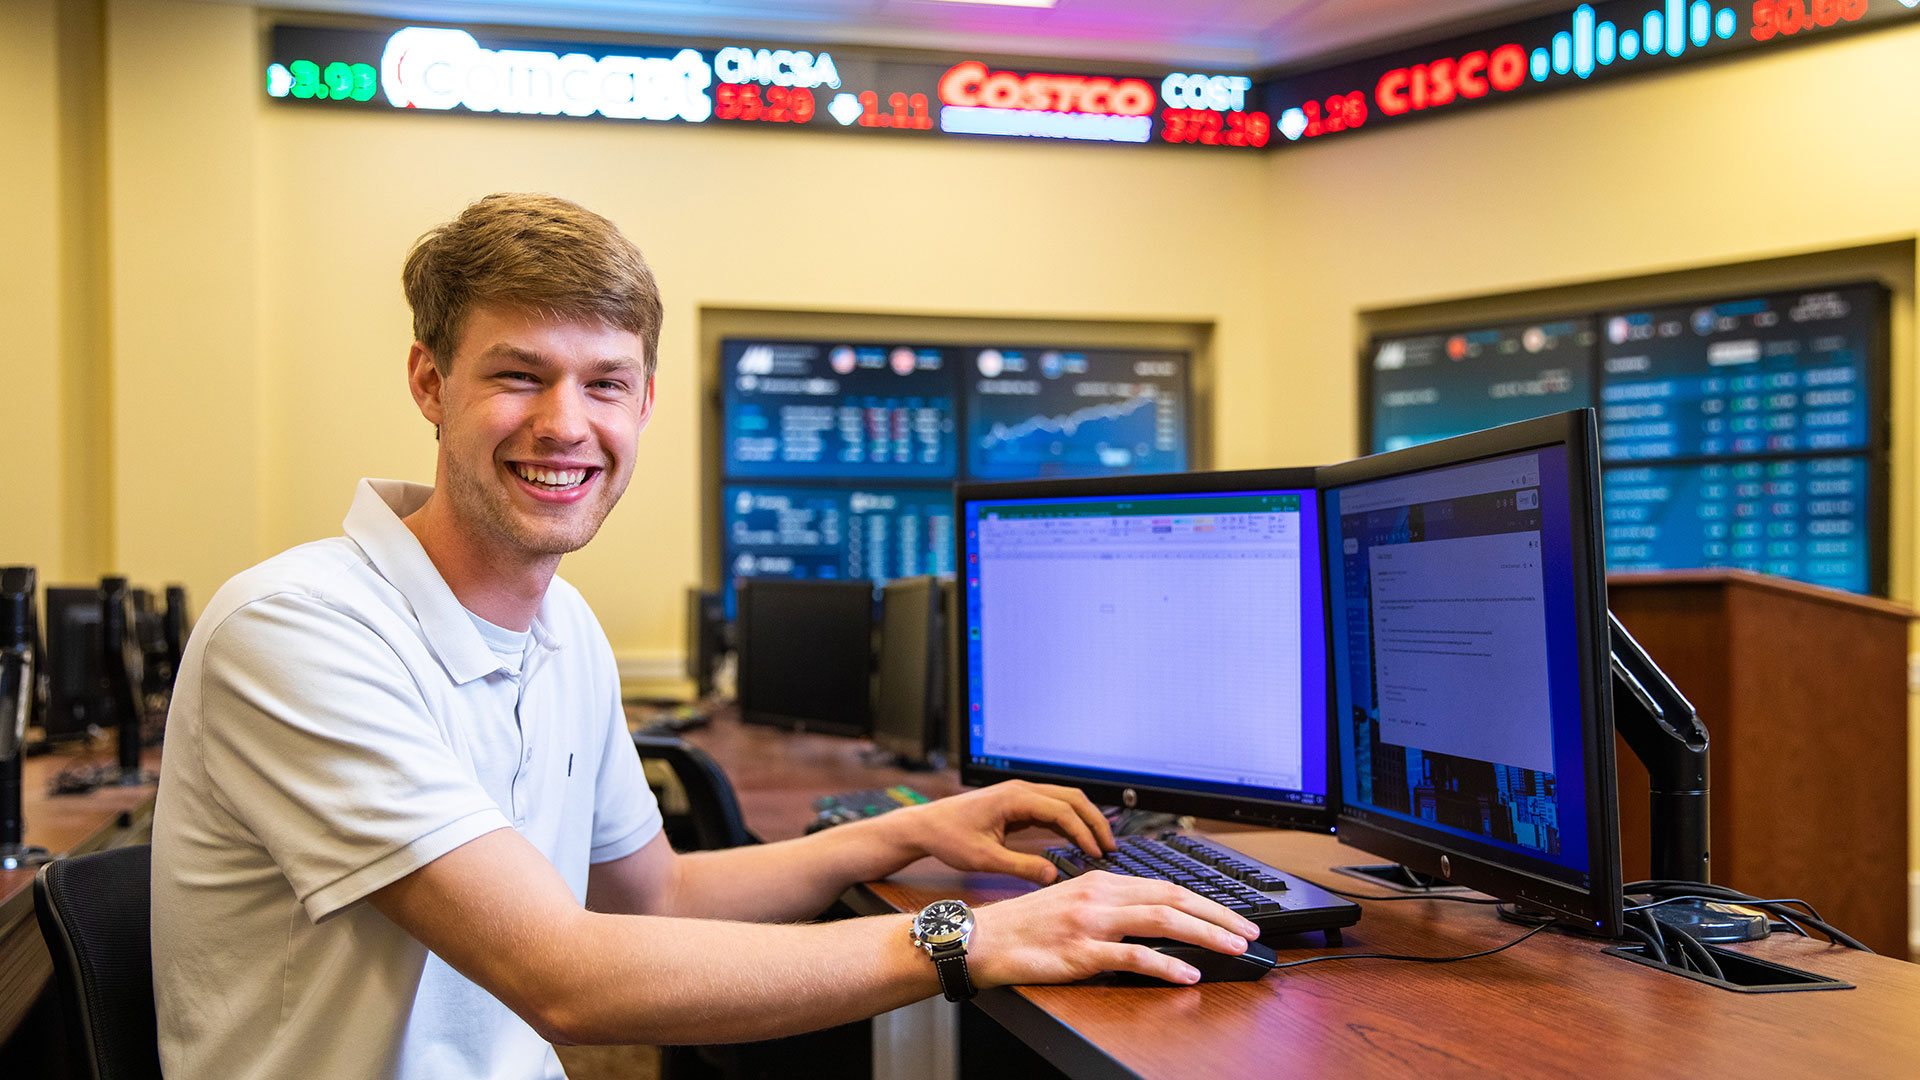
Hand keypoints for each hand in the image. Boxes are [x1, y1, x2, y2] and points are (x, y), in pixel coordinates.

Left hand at [883, 780, 1115, 883]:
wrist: (927, 825)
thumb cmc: (949, 838)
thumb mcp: (984, 859)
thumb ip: (1020, 867)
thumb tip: (1052, 876)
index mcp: (1014, 798)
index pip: (1062, 810)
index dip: (1083, 832)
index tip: (1097, 853)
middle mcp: (1021, 790)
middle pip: (1072, 798)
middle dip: (1095, 821)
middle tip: (1111, 847)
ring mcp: (1021, 795)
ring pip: (1066, 799)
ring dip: (1086, 819)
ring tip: (1102, 845)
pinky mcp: (1019, 804)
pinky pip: (1053, 808)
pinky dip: (1071, 822)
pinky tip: (1079, 842)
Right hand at [968, 871, 1260, 986]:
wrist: (981, 939)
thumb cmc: (1025, 926)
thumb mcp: (1073, 904)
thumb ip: (1111, 907)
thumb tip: (1154, 920)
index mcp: (1102, 882)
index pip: (1167, 886)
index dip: (1206, 901)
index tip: (1234, 917)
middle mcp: (1101, 895)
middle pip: (1174, 898)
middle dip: (1219, 916)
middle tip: (1251, 932)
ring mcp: (1091, 922)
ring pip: (1161, 920)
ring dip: (1205, 934)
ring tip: (1235, 948)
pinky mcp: (1081, 951)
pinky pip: (1132, 957)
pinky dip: (1165, 964)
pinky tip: (1187, 973)